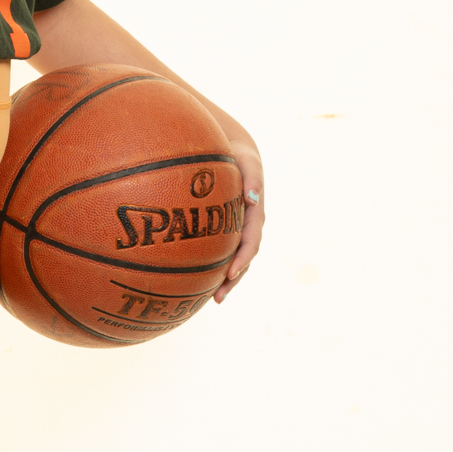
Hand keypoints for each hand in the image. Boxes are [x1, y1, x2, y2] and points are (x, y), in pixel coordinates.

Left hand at [214, 140, 263, 301]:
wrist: (236, 152)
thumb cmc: (240, 156)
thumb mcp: (248, 161)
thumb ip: (252, 177)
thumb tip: (252, 198)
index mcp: (255, 214)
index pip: (251, 242)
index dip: (242, 260)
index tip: (230, 274)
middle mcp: (248, 226)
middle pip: (243, 259)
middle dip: (233, 280)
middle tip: (218, 297)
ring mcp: (238, 229)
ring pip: (233, 259)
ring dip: (226, 280)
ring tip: (212, 298)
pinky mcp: (226, 229)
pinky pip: (220, 250)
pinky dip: (214, 266)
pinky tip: (197, 279)